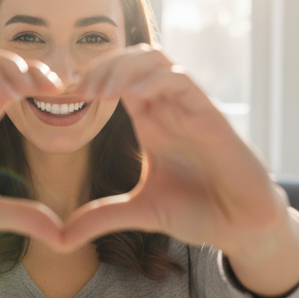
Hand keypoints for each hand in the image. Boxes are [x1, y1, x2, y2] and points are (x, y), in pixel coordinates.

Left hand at [63, 45, 298, 282]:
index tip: (56, 99)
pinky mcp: (210, 116)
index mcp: (150, 119)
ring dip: (121, 66)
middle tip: (73, 90)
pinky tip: (129, 93)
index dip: (86, 80)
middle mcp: (167, 106)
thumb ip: (101, 218)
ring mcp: (189, 108)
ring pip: (154, 59)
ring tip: (95, 89)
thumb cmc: (200, 211)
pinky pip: (180, 80)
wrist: (242, 228)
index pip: (115, 77)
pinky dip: (153, 78)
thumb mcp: (140, 213)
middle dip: (99, 66)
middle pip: (130, 58)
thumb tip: (60, 239)